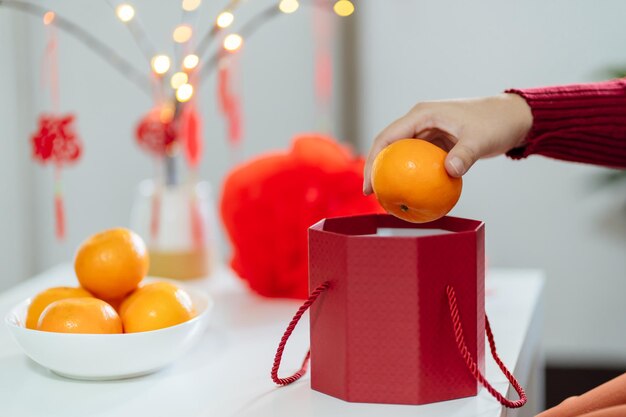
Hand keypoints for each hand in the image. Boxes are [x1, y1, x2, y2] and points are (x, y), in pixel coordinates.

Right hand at [362, 93, 532, 194]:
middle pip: (388, 146)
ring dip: (392, 173)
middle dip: (376, 169)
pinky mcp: (436, 142)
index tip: (370, 184)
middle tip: (371, 195)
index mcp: (422, 114)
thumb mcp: (480, 140)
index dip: (373, 160)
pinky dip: (413, 176)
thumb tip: (449, 172)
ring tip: (386, 197)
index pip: (388, 137)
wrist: (512, 117)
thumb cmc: (496, 123)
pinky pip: (418, 161)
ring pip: (401, 154)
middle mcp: (420, 121)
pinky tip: (412, 196)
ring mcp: (427, 132)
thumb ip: (464, 155)